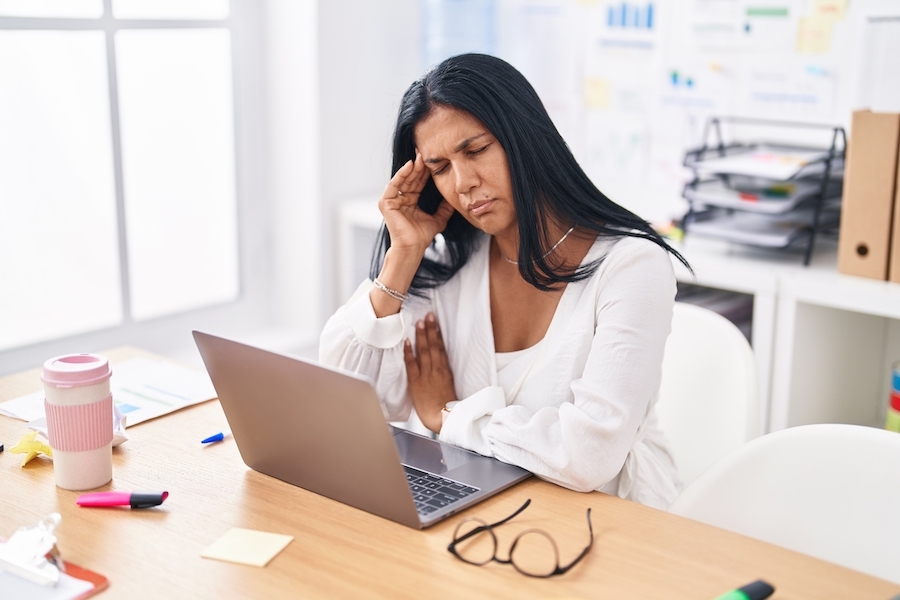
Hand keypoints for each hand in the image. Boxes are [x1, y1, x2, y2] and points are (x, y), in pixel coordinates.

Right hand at [379, 153, 454, 255]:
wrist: (413, 247)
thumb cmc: (423, 236)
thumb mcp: (439, 219)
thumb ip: (445, 208)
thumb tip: (455, 199)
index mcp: (411, 201)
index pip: (419, 182)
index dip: (426, 171)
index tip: (434, 160)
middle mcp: (401, 199)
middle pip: (411, 178)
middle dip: (418, 165)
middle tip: (426, 152)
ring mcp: (392, 201)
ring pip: (403, 179)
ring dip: (411, 167)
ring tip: (420, 157)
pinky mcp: (386, 203)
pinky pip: (394, 185)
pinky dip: (401, 175)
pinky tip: (410, 166)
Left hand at [404, 313, 455, 432]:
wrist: (444, 418)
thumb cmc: (448, 408)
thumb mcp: (451, 388)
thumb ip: (445, 376)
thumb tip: (441, 367)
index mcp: (446, 371)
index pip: (441, 348)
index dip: (437, 334)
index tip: (435, 323)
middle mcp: (436, 370)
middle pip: (433, 346)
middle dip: (430, 329)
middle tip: (428, 315)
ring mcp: (426, 375)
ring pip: (424, 351)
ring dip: (421, 336)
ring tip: (419, 322)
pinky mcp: (416, 382)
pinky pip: (411, 364)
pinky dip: (409, 352)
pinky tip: (407, 341)